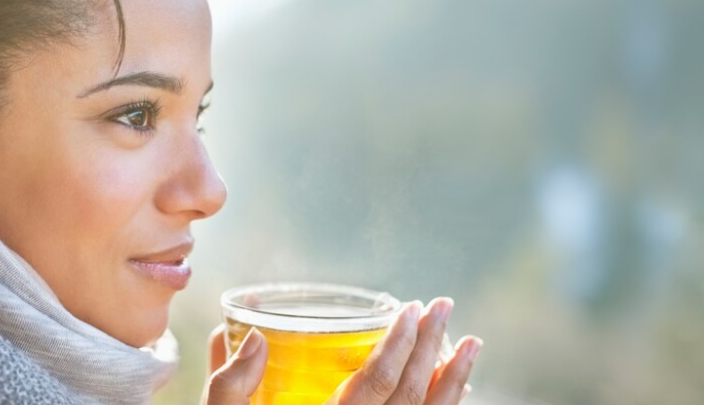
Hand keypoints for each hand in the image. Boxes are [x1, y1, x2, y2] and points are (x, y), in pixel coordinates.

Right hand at [203, 297, 480, 404]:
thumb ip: (230, 384)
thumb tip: (255, 336)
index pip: (377, 385)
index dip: (399, 344)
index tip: (412, 308)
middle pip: (411, 399)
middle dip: (432, 349)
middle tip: (443, 307)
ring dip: (455, 383)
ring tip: (472, 345)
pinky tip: (453, 392)